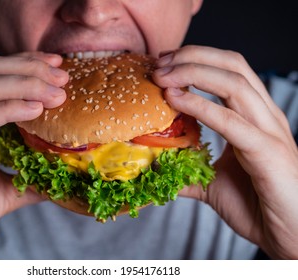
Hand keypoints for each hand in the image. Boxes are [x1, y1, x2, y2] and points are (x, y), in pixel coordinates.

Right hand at [0, 52, 67, 258]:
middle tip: (63, 77)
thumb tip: (62, 174)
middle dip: (29, 69)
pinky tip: (33, 110)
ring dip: (22, 85)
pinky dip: (5, 110)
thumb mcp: (5, 188)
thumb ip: (32, 176)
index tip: (59, 66)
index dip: (26, 65)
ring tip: (55, 94)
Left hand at [153, 45, 297, 258]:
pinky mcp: (268, 152)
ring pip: (235, 83)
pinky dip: (201, 106)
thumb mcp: (212, 183)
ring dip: (194, 73)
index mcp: (255, 117)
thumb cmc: (256, 206)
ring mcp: (269, 131)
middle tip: (160, 63)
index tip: (163, 64)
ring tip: (163, 76)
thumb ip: (188, 171)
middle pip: (233, 65)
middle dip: (193, 57)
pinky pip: (232, 122)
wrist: (287, 236)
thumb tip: (159, 169)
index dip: (196, 60)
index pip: (229, 71)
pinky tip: (175, 99)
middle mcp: (265, 116)